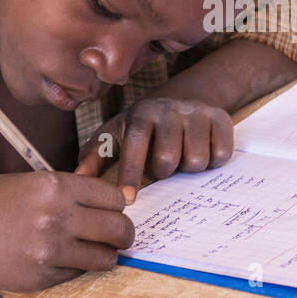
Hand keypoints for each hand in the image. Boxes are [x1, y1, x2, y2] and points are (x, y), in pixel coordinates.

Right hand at [0, 171, 132, 292]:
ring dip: (104, 254)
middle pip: (120, 229)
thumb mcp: (28, 182)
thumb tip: (105, 202)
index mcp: (56, 187)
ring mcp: (51, 251)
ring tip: (91, 249)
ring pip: (107, 257)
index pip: (114, 198)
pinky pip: (79, 274)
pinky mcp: (42, 278)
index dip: (116, 205)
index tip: (112, 210)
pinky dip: (77, 268)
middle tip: (116, 234)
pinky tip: (59, 259)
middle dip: (122, 232)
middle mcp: (58, 218)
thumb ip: (66, 191)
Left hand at [74, 96, 233, 202]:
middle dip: (165, 171)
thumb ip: (94, 157)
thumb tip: (75, 180)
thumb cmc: (142, 127)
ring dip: (189, 167)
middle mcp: (169, 110)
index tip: (128, 201)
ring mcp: (197, 112)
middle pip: (168, 159)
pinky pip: (221, 154)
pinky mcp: (221, 117)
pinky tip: (202, 150)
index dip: (131, 174)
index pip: (135, 146)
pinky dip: (212, 160)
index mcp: (140, 115)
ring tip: (182, 156)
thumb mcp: (115, 135)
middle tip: (163, 165)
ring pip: (197, 160)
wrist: (183, 96)